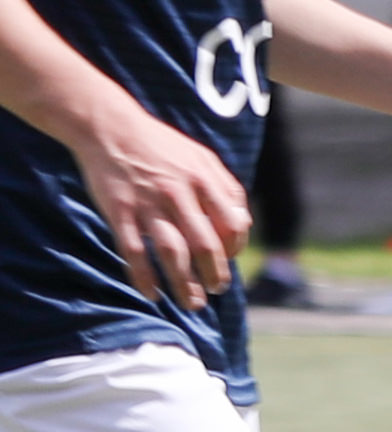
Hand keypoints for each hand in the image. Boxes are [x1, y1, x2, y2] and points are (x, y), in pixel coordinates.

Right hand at [70, 89, 245, 305]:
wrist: (110, 127)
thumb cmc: (160, 146)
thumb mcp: (201, 158)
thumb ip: (224, 186)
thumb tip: (242, 222)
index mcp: (205, 179)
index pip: (234, 224)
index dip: (235, 248)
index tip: (229, 260)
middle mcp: (180, 193)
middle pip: (207, 244)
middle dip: (215, 274)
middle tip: (216, 290)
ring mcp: (148, 204)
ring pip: (173, 253)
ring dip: (185, 284)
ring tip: (193, 303)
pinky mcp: (120, 212)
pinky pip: (134, 252)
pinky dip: (144, 277)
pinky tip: (151, 294)